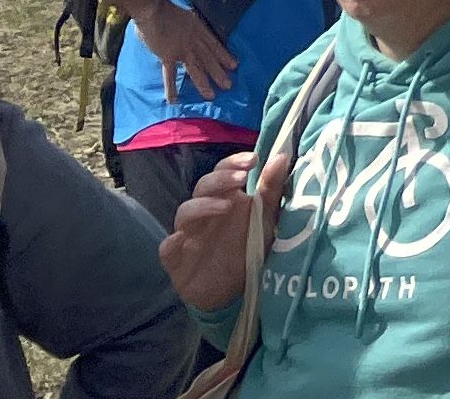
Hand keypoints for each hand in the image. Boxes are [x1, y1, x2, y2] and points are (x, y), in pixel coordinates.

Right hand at [136, 3, 243, 104]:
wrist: (155, 9)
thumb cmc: (165, 9)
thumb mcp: (185, 16)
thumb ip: (186, 27)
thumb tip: (184, 33)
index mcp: (199, 30)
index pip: (215, 46)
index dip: (225, 56)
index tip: (234, 65)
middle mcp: (194, 41)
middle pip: (209, 59)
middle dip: (219, 73)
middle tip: (228, 86)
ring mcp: (183, 50)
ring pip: (197, 69)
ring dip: (204, 83)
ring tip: (211, 96)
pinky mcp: (169, 56)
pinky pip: (170, 74)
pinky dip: (171, 87)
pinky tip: (173, 99)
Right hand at [159, 147, 284, 312]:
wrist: (234, 292)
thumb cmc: (249, 248)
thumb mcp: (267, 220)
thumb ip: (272, 190)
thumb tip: (282, 157)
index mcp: (226, 198)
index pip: (222, 171)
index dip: (233, 162)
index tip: (253, 160)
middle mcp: (204, 212)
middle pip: (202, 187)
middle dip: (220, 179)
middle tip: (241, 178)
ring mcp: (188, 235)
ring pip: (184, 212)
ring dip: (202, 206)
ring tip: (226, 206)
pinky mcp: (176, 260)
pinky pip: (167, 248)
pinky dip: (172, 242)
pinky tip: (180, 240)